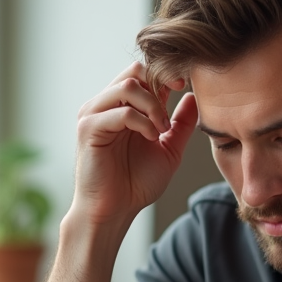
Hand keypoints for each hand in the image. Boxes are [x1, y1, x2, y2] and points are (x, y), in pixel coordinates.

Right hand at [72, 62, 197, 225]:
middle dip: (160, 85)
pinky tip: (152, 137)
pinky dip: (142, 122)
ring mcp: (94, 114)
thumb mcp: (169, 149)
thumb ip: (181, 124)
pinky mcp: (88, 128)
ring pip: (127, 85)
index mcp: (123, 106)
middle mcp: (106, 105)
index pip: (143, 73)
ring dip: (152, 104)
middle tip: (174, 107)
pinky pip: (120, 112)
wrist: (115, 210)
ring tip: (162, 129)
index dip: (166, 75)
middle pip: (134, 70)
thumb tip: (193, 97)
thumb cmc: (137, 183)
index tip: (184, 87)